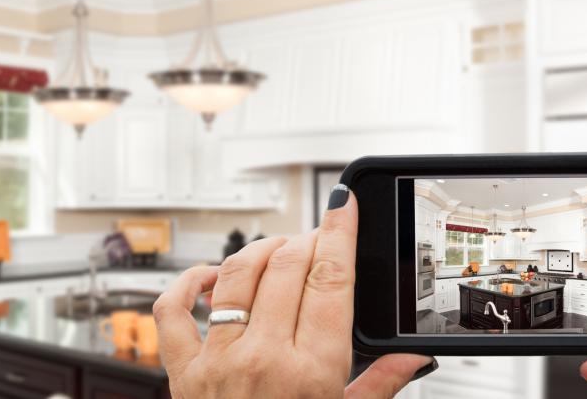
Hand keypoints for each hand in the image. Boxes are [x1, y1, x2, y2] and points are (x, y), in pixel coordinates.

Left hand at [153, 186, 434, 397]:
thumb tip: (413, 356)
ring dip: (260, 250)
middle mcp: (263, 358)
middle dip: (306, 240)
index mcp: (313, 371)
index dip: (340, 232)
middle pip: (287, 266)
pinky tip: (209, 276)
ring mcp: (218, 361)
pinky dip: (187, 283)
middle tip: (318, 240)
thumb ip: (381, 386)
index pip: (331, 279)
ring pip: (236, 275)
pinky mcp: (182, 372)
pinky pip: (173, 311)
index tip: (345, 206)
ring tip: (277, 250)